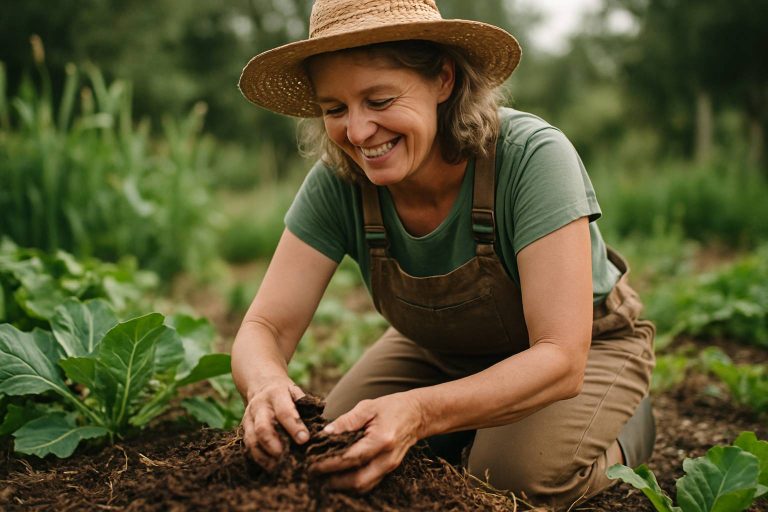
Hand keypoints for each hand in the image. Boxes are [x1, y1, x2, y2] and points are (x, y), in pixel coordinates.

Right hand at [241, 379, 308, 470]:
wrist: (261, 384)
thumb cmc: (285, 392)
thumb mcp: (295, 390)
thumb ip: (305, 403)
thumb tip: (319, 420)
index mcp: (276, 395)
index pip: (284, 412)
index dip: (294, 426)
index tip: (304, 439)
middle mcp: (259, 407)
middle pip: (263, 428)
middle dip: (274, 444)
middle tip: (286, 457)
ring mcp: (249, 418)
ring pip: (252, 440)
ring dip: (265, 456)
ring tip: (278, 467)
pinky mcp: (244, 428)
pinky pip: (248, 446)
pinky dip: (258, 458)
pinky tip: (270, 467)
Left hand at [309, 392, 424, 492]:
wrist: (417, 415)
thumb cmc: (392, 407)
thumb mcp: (368, 407)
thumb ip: (346, 421)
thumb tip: (325, 434)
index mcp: (381, 440)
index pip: (351, 459)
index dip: (329, 464)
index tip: (312, 464)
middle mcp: (387, 458)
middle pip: (358, 480)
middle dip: (334, 482)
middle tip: (314, 475)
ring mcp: (390, 466)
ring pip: (363, 487)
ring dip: (342, 486)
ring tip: (323, 478)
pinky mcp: (389, 470)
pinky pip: (369, 484)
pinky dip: (352, 484)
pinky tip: (339, 478)